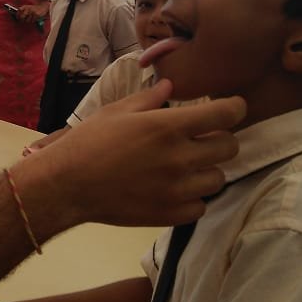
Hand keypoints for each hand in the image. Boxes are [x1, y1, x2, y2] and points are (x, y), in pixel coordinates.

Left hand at [16, 0, 48, 23]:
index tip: (18, 18)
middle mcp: (28, 9)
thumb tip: (18, 17)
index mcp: (25, 6)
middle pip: (22, 17)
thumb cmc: (35, 8)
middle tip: (23, 21)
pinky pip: (32, 21)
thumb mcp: (28, 7)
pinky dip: (33, 21)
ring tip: (31, 18)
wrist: (43, 6)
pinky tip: (34, 18)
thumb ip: (23, 10)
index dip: (17, 15)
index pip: (19, 10)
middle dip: (22, 20)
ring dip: (28, 21)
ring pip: (27, 20)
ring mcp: (32, 12)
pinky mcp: (36, 15)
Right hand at [17, 80, 242, 227]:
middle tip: (203, 138)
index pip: (225, 115)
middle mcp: (180, 158)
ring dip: (207, 170)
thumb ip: (149, 99)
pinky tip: (176, 190)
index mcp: (168, 127)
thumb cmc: (87, 142)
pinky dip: (193, 197)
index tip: (231, 107)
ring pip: (218, 178)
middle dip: (221, 138)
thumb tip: (171, 87)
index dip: (235, 108)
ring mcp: (178, 190)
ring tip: (187, 167)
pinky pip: (201, 206)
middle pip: (229, 147)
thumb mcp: (115, 112)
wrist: (66, 185)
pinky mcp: (170, 214)